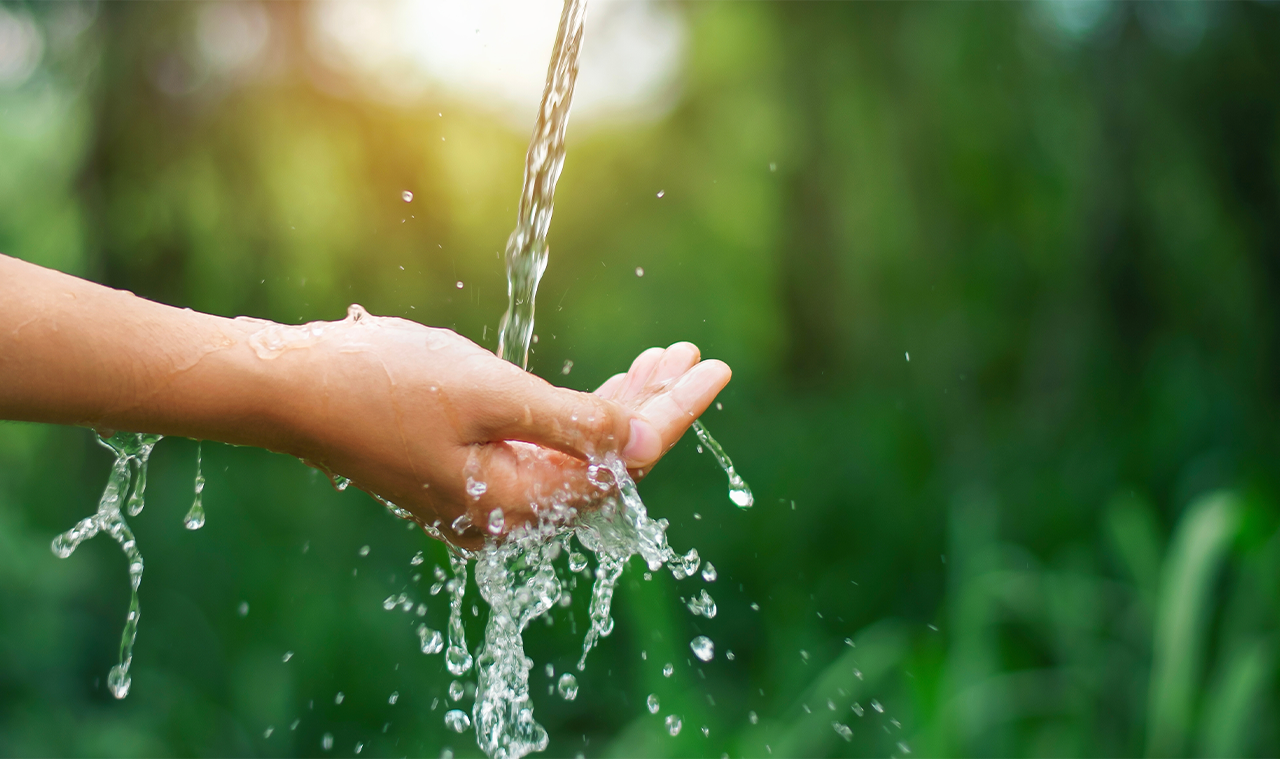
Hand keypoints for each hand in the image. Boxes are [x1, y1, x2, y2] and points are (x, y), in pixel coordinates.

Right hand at [274, 310, 730, 547]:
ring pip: (575, 451)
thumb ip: (572, 421)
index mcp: (515, 504)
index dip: (673, 414)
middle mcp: (504, 512)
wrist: (290, 386)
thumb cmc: (384, 384)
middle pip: (604, 461)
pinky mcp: (463, 469)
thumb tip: (640, 437)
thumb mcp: (491, 394)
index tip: (712, 369)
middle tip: (692, 355)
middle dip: (651, 405)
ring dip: (617, 403)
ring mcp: (482, 493)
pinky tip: (605, 385)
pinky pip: (540, 446)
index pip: (621, 464)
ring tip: (661, 358)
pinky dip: (574, 412)